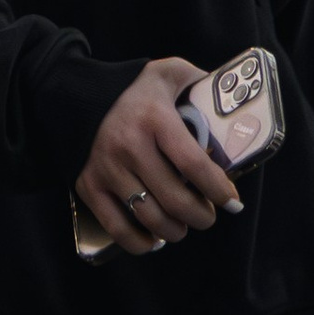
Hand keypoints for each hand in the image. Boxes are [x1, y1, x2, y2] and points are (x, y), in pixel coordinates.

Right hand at [75, 59, 242, 256]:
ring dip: (175, 230)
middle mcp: (130, 146)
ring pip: (149, 217)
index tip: (233, 202)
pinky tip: (155, 239)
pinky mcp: (89, 186)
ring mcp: (107, 169)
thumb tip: (230, 100)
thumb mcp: (169, 72)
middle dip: (201, 215)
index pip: (194, 164)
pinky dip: (140, 242)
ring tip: (184, 226)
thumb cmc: (135, 88)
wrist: (80, 95)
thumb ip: (199, 81)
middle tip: (209, 216)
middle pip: (174, 198)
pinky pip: (117, 227)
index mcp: (155, 118)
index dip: (218, 189)